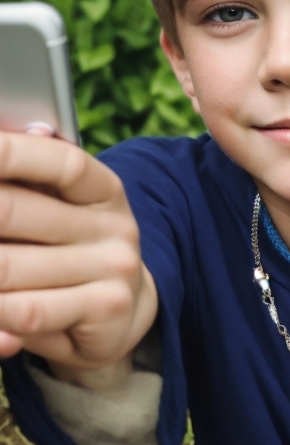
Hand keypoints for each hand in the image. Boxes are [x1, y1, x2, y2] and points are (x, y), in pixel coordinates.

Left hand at [0, 131, 157, 386]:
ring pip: (8, 269)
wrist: (123, 311)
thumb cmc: (74, 250)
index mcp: (104, 190)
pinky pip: (27, 311)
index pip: (58, 163)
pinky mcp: (103, 311)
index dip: (9, 153)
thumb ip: (33, 182)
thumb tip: (16, 132)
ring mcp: (113, 270)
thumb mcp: (66, 211)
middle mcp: (115, 227)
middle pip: (17, 212)